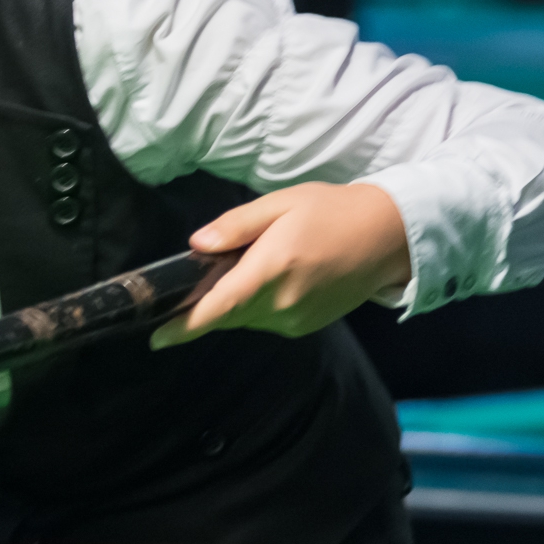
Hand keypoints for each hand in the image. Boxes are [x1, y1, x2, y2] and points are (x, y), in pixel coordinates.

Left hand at [151, 182, 412, 349]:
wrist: (389, 235)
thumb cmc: (330, 211)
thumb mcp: (279, 205)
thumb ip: (235, 226)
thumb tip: (196, 245)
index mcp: (271, 270)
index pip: (218, 308)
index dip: (183, 327)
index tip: (155, 338)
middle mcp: (282, 303)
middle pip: (226, 315)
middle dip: (206, 304)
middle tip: (201, 278)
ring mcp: (297, 319)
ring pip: (245, 318)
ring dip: (234, 302)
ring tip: (249, 267)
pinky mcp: (307, 325)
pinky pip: (266, 320)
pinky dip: (256, 305)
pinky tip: (270, 279)